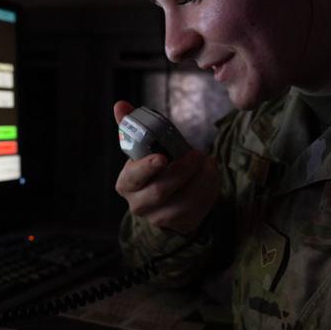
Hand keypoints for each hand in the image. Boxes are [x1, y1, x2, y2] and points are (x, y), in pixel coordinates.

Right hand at [113, 100, 219, 234]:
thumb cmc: (158, 167)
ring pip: (183, 201)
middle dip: (181, 171)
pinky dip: (208, 188)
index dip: (147, 168)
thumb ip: (134, 127)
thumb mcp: (146, 148)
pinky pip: (199, 208)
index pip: (133, 177)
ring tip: (207, 162)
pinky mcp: (181, 225)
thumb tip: (120, 104)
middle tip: (196, 154)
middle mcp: (139, 205)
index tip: (162, 157)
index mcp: (127, 183)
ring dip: (200, 179)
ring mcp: (160, 218)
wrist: (172, 197)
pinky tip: (210, 174)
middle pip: (160, 191)